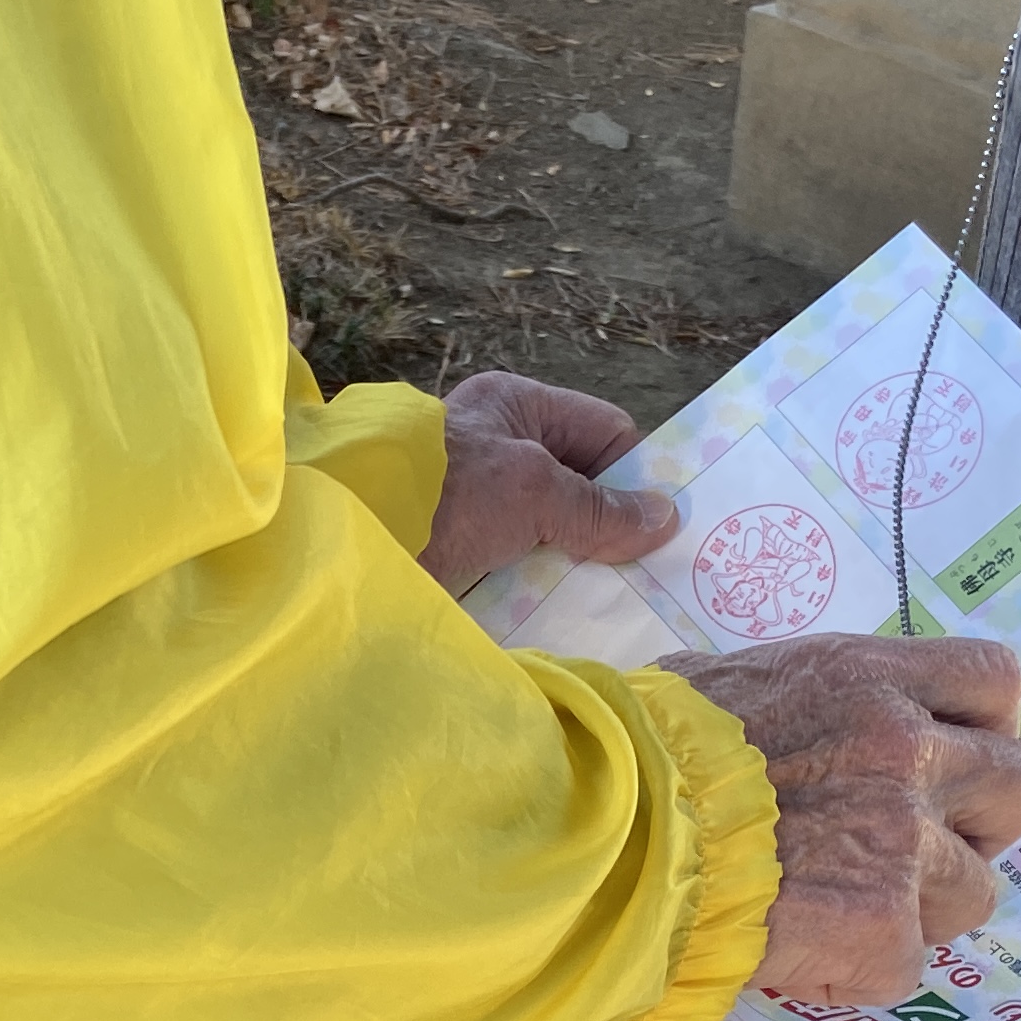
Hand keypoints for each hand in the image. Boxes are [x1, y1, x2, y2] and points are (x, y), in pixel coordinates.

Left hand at [418, 372, 679, 593]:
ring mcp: (479, 501)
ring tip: (618, 599)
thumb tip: (665, 519)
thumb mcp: (532, 491)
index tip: (663, 523)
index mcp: (516, 407)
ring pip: (552, 531)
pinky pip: (521, 566)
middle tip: (651, 571)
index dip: (635, 474)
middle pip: (580, 486)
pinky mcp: (463, 550)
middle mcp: (499, 447)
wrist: (356, 543)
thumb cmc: (445, 493)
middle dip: (610, 527)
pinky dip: (543, 587)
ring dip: (578, 563)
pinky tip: (570, 613)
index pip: (602, 432)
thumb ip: (597, 508)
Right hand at [655, 633, 1020, 1003]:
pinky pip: (908, 964)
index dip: (986, 729)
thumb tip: (807, 727)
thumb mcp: (728, 685)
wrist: (604, 840)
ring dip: (921, 910)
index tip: (951, 759)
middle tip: (918, 849)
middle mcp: (904, 750)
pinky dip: (859, 971)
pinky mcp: (883, 927)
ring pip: (977, 891)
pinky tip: (800, 955)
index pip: (995, 681)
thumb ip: (805, 704)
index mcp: (868, 681)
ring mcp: (903, 842)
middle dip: (981, 824)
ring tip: (844, 914)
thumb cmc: (636, 759)